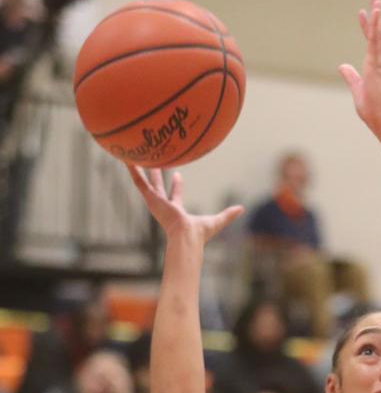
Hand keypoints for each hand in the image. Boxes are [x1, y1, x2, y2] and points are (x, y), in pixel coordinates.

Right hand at [127, 167, 243, 244]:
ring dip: (140, 169)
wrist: (186, 236)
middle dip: (156, 174)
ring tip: (133, 156)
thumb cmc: (200, 234)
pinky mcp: (151, 200)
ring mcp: (155, 202)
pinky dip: (133, 171)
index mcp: (176, 211)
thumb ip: (228, 215)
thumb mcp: (217, 221)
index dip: (177, 185)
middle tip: (153, 162)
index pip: (175, 196)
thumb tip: (242, 209)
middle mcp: (163, 206)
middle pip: (158, 187)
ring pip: (144, 182)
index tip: (179, 174)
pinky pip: (139, 182)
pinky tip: (127, 159)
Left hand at [338, 0, 380, 132]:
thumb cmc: (372, 109)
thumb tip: (343, 66)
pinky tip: (375, 12)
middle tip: (375, 0)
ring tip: (376, 0)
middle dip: (376, 17)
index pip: (372, 43)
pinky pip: (375, 40)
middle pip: (379, 34)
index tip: (363, 14)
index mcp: (377, 67)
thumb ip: (351, 76)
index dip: (368, 28)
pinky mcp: (376, 63)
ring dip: (377, 17)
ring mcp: (380, 62)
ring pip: (379, 34)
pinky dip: (375, 25)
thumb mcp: (357, 89)